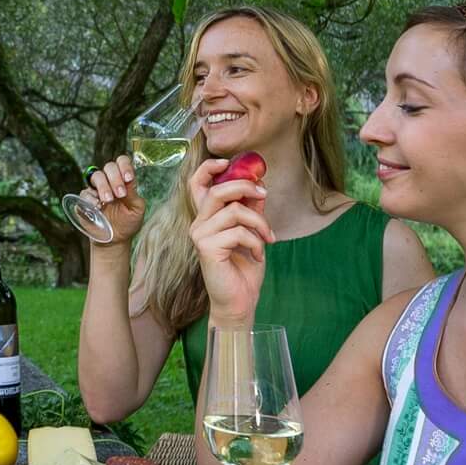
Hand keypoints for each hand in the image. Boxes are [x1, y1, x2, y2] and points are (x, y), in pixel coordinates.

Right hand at [81, 155, 148, 242]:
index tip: (128, 178)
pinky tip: (98, 207)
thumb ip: (133, 194)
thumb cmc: (128, 222)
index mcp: (123, 180)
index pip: (122, 162)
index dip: (125, 166)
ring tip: (108, 200)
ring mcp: (96, 190)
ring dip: (103, 187)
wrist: (115, 240)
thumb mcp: (136, 209)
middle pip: (109, 167)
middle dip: (115, 179)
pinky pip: (84, 193)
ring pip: (96, 176)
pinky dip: (91, 198)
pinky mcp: (85, 200)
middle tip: (120, 195)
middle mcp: (109, 181)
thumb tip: (128, 179)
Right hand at [188, 159, 269, 322]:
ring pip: (234, 211)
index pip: (196, 184)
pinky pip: (238, 232)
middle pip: (217, 191)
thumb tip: (258, 185)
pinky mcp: (206, 248)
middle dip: (244, 187)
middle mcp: (198, 224)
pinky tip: (258, 254)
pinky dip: (255, 241)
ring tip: (269, 238)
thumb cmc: (244, 269)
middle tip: (264, 193)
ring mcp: (200, 236)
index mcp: (206, 218)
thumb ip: (251, 209)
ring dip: (259, 222)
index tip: (228, 162)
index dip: (208, 168)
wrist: (239, 301)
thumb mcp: (252, 232)